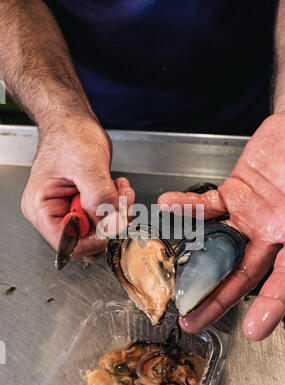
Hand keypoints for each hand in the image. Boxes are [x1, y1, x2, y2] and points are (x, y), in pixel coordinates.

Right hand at [21, 117, 134, 258]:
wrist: (74, 120)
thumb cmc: (69, 135)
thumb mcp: (87, 166)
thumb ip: (99, 198)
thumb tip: (111, 225)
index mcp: (41, 208)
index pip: (67, 244)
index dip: (94, 239)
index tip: (114, 226)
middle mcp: (54, 213)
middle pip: (86, 239)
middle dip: (109, 222)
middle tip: (121, 202)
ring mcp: (70, 209)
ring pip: (100, 229)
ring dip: (117, 212)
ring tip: (120, 189)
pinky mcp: (85, 203)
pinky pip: (106, 216)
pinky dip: (117, 204)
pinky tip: (117, 186)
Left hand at [159, 111, 284, 339]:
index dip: (271, 305)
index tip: (253, 330)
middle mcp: (275, 234)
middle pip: (243, 272)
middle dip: (216, 298)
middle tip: (191, 322)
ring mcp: (252, 216)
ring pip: (220, 245)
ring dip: (193, 260)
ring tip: (170, 278)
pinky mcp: (235, 193)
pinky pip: (209, 205)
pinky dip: (189, 207)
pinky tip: (170, 206)